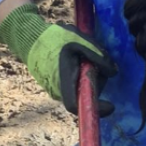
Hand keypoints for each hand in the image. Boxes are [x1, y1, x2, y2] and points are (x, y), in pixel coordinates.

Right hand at [0, 4, 116, 114]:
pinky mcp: (55, 85)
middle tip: (97, 63)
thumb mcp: (80, 40)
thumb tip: (114, 72)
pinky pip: (74, 86)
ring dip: (89, 77)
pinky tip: (79, 61)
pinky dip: (81, 76)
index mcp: (63, 79)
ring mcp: (55, 89)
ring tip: (84, 57)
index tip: (111, 106)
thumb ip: (98, 55)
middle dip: (96, 82)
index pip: (77, 105)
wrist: (31, 37)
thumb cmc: (56, 38)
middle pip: (84, 96)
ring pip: (80, 90)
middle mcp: (58, 90)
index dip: (95, 109)